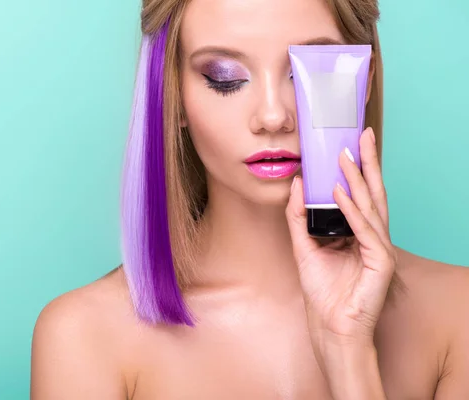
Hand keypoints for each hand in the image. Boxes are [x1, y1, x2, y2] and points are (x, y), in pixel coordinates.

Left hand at [285, 127, 396, 349]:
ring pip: (370, 205)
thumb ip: (299, 217)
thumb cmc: (323, 291)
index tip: (350, 143)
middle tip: (361, 135)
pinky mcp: (380, 261)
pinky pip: (364, 229)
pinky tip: (340, 192)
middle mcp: (373, 236)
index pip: (361, 194)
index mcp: (359, 232)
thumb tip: (296, 185)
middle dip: (367, 162)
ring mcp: (379, 248)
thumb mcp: (303, 247)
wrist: (331, 326)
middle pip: (372, 192)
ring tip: (345, 156)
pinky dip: (352, 209)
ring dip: (357, 179)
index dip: (357, 168)